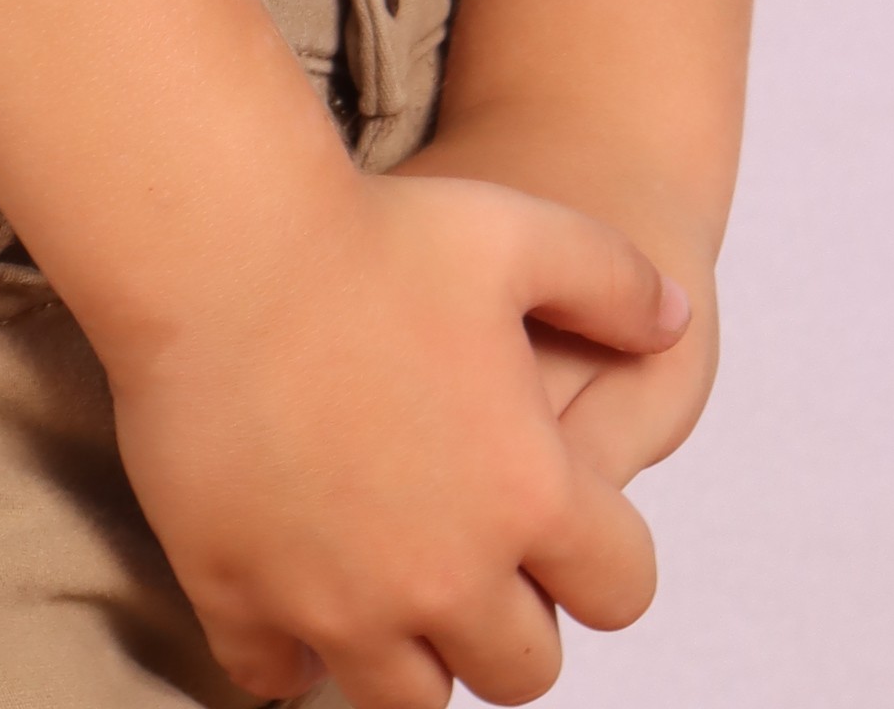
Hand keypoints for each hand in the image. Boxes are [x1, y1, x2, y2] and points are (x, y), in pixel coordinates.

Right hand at [103, 160, 688, 707]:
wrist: (217, 242)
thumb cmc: (371, 231)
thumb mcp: (519, 232)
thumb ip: (614, 282)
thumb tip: (675, 319)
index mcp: (527, 495)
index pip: (620, 591)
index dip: (601, 556)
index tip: (560, 515)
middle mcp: (445, 574)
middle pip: (520, 671)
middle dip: (510, 620)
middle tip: (470, 549)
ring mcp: (337, 601)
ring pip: (408, 701)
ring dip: (411, 651)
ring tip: (387, 579)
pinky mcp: (240, 599)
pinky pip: (276, 681)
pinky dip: (289, 651)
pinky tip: (291, 585)